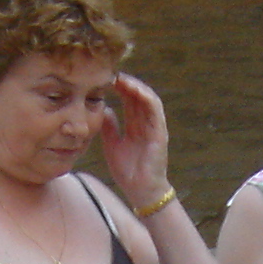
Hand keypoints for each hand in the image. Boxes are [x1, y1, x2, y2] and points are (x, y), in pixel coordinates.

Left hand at [95, 73, 173, 211]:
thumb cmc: (127, 171)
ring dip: (135, 86)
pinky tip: (134, 90)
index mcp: (135, 125)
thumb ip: (109, 127)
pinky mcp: (160, 132)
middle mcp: (146, 123)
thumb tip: (102, 109)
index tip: (104, 79)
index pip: (128, 99)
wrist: (140, 191)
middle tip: (110, 72)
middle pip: (137, 95)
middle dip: (125, 82)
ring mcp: (154, 126)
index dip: (118, 87)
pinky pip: (155, 109)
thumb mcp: (112, 144)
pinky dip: (146, 97)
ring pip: (147, 98)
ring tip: (121, 78)